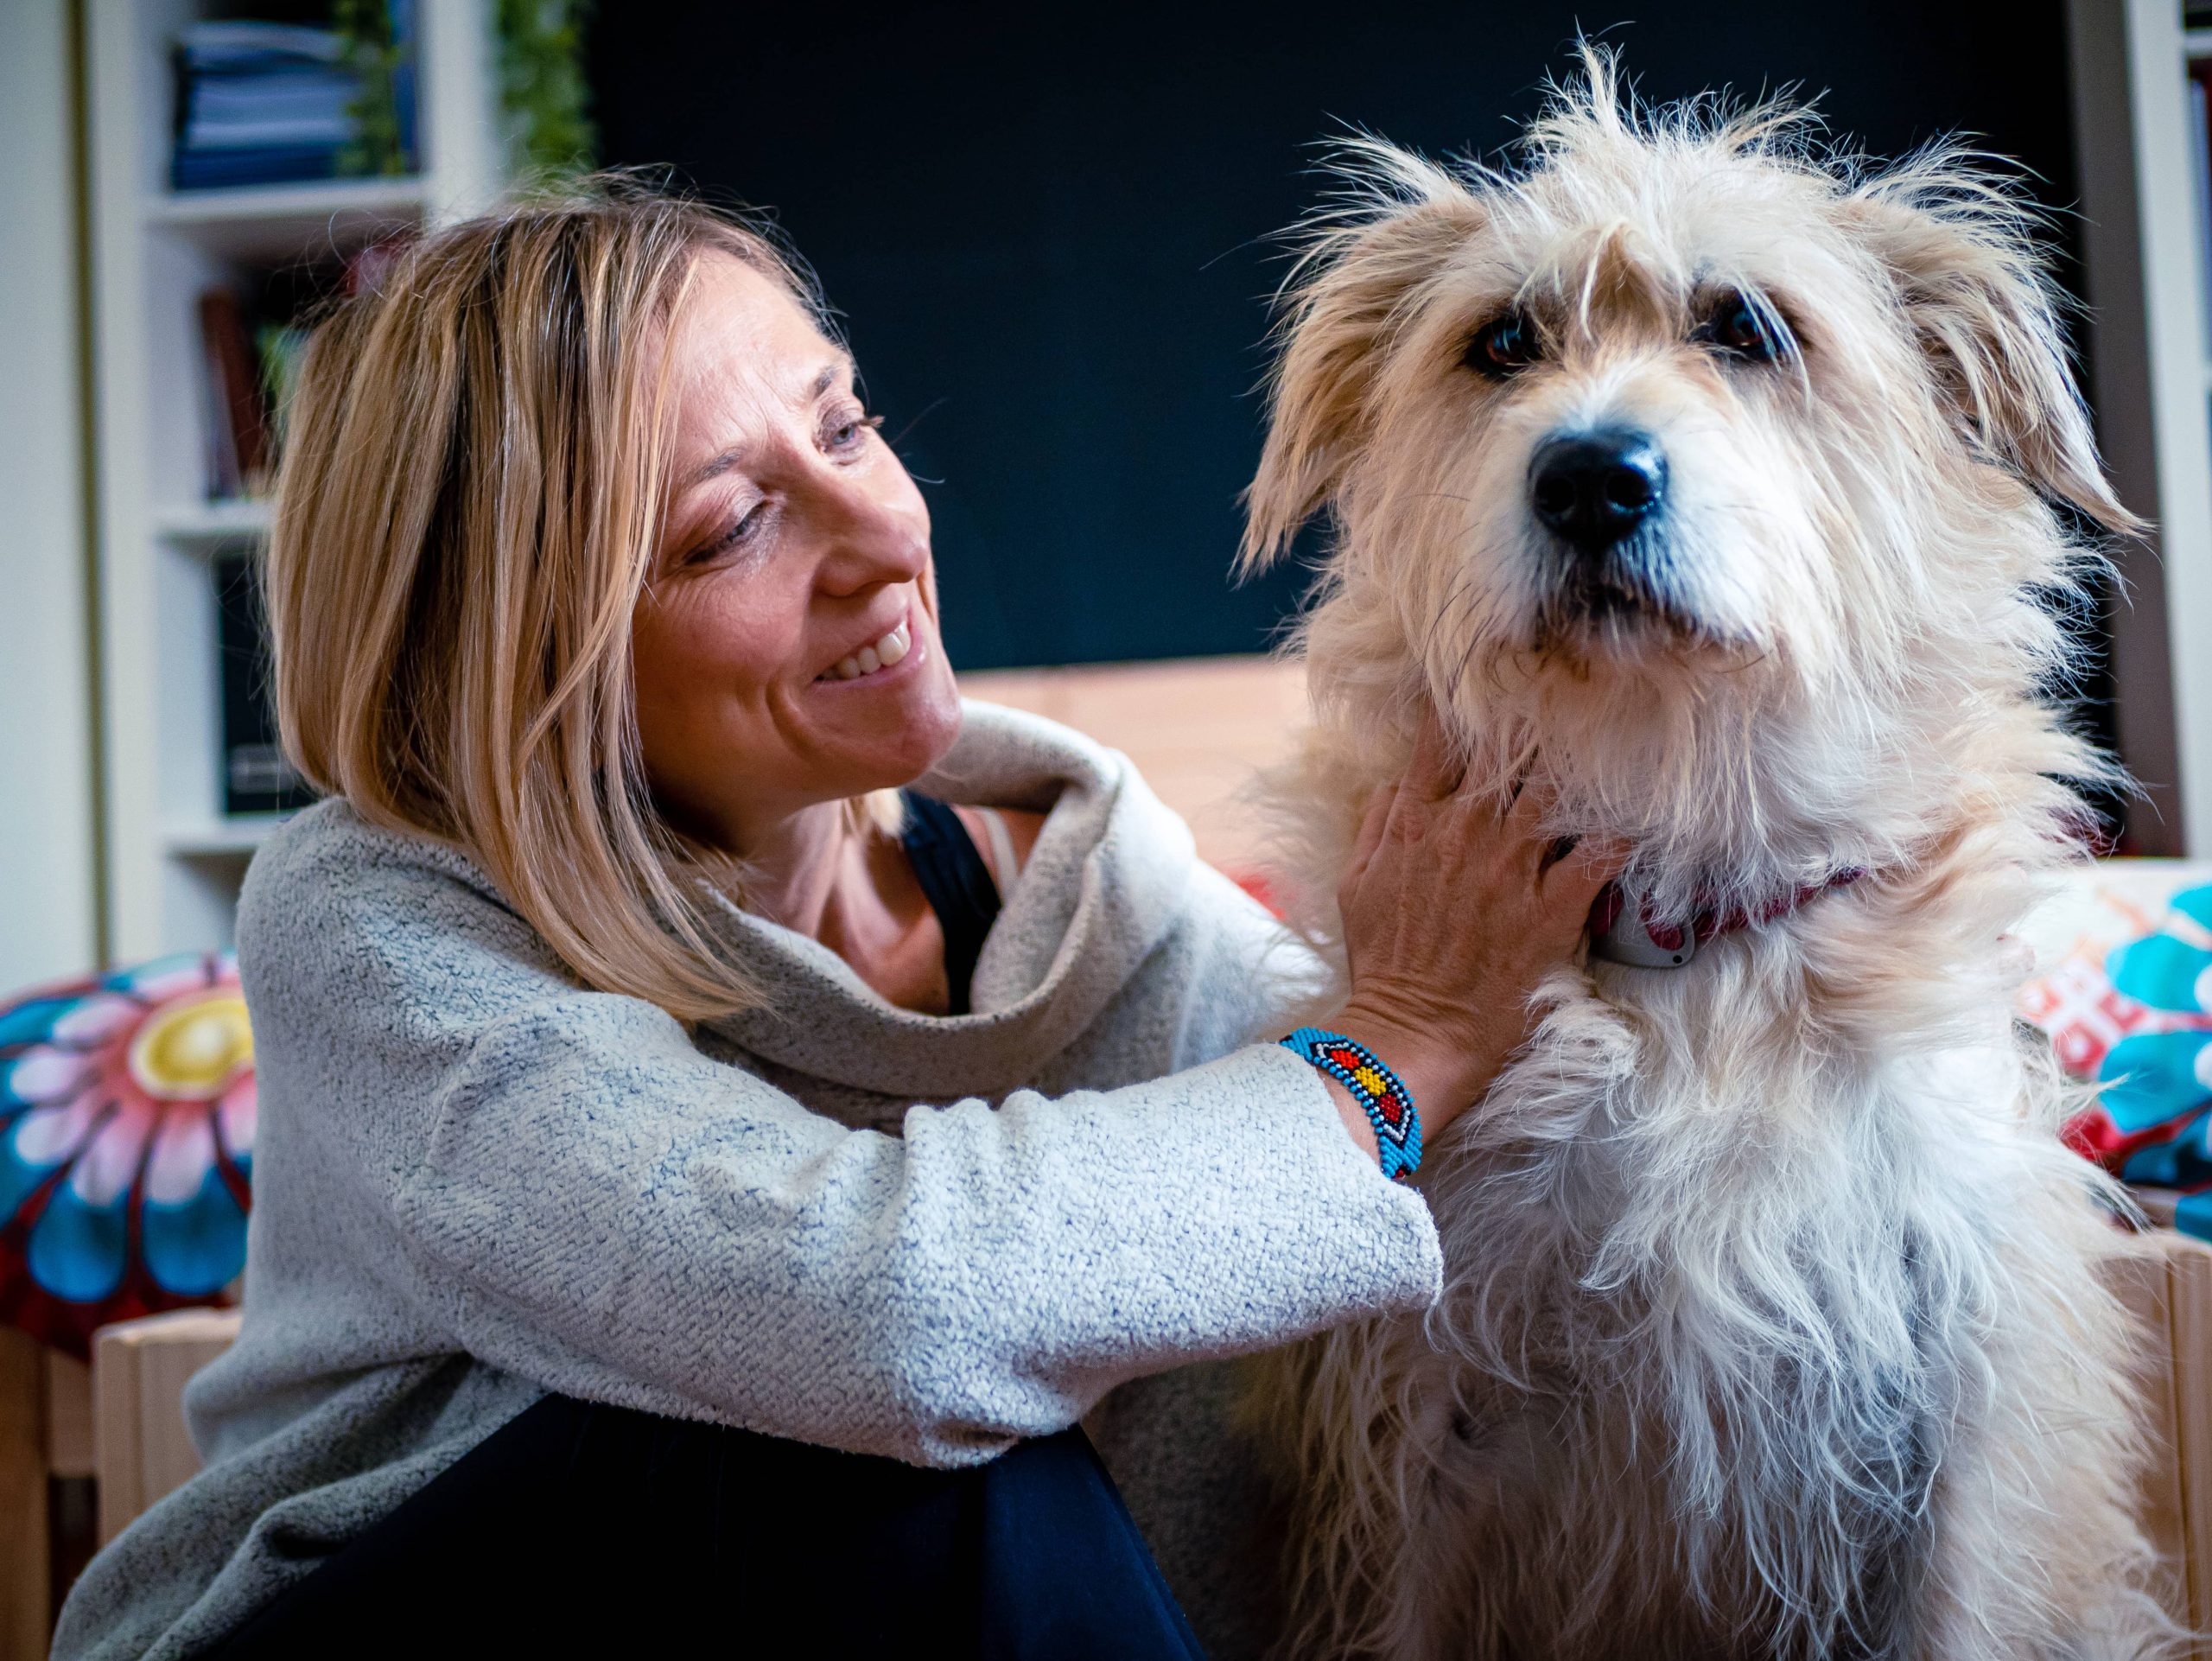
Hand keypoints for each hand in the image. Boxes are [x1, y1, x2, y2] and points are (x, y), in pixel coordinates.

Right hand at [1316, 713, 1622, 1159]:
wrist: (1412, 1032)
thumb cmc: (1382, 963)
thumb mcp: (1355, 885)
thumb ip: (1376, 825)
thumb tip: (1400, 783)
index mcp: (1416, 821)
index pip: (1443, 740)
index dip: (1472, 710)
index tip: (1494, 697)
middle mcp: (1465, 831)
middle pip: (1510, 751)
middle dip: (1538, 727)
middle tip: (1568, 711)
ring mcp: (1511, 868)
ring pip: (1559, 789)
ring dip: (1585, 768)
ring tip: (1614, 748)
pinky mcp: (1552, 909)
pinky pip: (1602, 853)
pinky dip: (1625, 832)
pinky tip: (1644, 816)